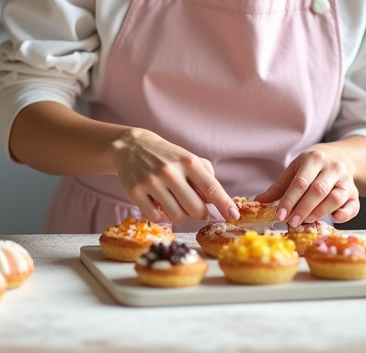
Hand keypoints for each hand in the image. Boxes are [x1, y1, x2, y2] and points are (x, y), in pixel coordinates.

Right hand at [110, 128, 238, 223]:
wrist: (131, 146)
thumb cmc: (166, 156)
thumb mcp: (188, 158)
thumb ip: (206, 177)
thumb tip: (217, 202)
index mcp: (187, 161)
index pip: (211, 187)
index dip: (224, 204)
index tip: (234, 216)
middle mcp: (170, 171)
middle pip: (195, 208)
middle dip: (199, 213)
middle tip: (194, 208)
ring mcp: (151, 182)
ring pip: (177, 216)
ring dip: (179, 215)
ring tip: (173, 202)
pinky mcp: (135, 192)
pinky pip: (156, 218)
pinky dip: (161, 216)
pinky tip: (158, 204)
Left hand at [254, 144, 359, 226]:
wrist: (339, 157)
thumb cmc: (311, 167)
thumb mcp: (294, 170)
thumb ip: (279, 187)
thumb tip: (259, 201)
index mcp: (314, 159)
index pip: (301, 182)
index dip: (290, 200)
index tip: (280, 215)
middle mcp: (333, 167)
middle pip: (318, 190)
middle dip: (303, 208)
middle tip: (292, 222)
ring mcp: (346, 180)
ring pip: (336, 198)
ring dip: (320, 212)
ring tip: (306, 221)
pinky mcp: (355, 193)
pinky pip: (353, 206)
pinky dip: (345, 214)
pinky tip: (334, 219)